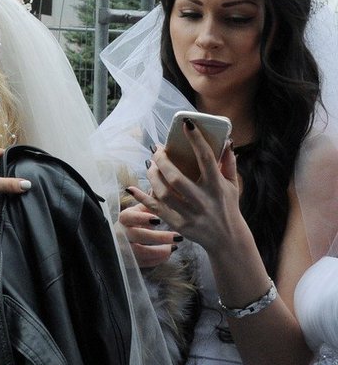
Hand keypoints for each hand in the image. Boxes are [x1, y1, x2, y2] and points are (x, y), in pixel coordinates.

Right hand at [118, 202, 180, 267]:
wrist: (120, 240)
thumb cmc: (135, 222)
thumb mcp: (139, 211)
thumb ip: (150, 202)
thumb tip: (161, 189)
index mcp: (124, 219)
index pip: (128, 217)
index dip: (142, 218)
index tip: (158, 220)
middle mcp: (121, 233)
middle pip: (137, 235)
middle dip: (158, 237)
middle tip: (178, 237)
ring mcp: (124, 248)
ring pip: (140, 252)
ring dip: (159, 251)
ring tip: (174, 247)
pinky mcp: (128, 260)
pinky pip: (143, 263)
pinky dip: (157, 260)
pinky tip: (167, 254)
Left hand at [128, 123, 241, 253]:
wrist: (227, 240)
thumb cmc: (228, 207)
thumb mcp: (233, 186)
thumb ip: (228, 163)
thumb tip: (226, 141)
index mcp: (217, 187)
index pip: (206, 159)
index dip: (196, 140)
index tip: (186, 125)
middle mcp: (202, 200)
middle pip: (176, 178)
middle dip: (163, 161)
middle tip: (157, 149)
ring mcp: (189, 214)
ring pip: (163, 193)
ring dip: (152, 176)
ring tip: (150, 164)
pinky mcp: (178, 224)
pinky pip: (155, 209)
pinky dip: (141, 198)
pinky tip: (131, 188)